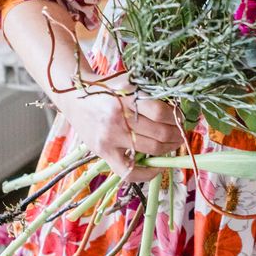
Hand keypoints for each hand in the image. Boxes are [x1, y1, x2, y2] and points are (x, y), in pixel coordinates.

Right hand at [57, 71, 186, 181]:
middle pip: (159, 133)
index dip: (176, 117)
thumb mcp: (127, 82)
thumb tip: (176, 110)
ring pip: (151, 150)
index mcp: (126, 97)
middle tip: (182, 133)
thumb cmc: (105, 88)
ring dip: (168, 149)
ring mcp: (110, 138)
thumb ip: (148, 94)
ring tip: (173, 144)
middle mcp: (118, 118)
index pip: (160, 112)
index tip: (180, 117)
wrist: (74, 97)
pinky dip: (147, 173)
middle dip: (177, 134)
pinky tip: (158, 167)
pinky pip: (129, 171)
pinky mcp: (103, 152)